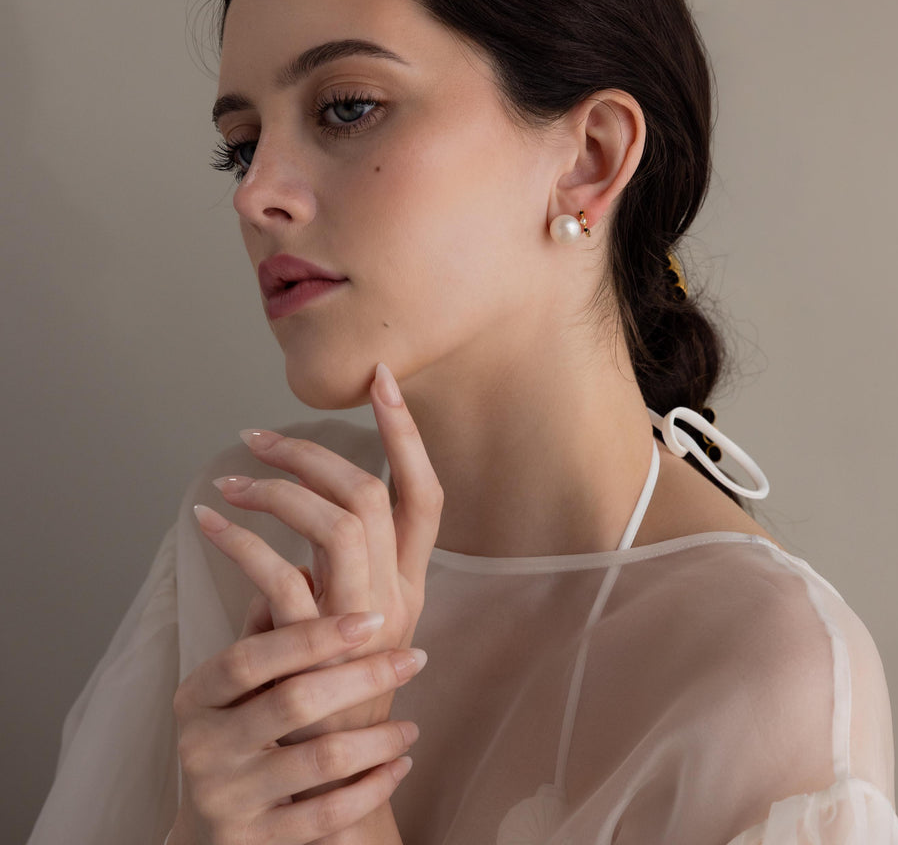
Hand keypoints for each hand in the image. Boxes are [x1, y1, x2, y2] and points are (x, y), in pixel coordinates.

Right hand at [169, 612, 423, 844]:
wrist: (212, 829)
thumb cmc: (241, 729)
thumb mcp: (240, 683)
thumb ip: (269, 628)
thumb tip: (310, 565)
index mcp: (198, 696)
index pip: (252, 657)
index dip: (312, 635)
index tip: (373, 618)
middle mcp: (203, 748)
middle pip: (293, 702)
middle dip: (364, 678)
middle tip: (414, 660)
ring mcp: (226, 799)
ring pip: (319, 761)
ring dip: (379, 739)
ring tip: (413, 727)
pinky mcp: (253, 843)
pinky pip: (326, 817)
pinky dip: (371, 789)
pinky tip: (400, 767)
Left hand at [209, 364, 442, 664]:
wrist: (333, 781)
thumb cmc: (329, 689)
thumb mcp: (345, 621)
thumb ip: (335, 568)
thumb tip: (297, 508)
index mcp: (409, 582)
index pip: (425, 493)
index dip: (406, 433)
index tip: (381, 379)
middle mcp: (397, 595)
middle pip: (372, 494)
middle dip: (314, 451)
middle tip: (258, 436)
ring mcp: (362, 622)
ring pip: (338, 518)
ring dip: (279, 486)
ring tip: (233, 479)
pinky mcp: (319, 646)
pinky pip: (284, 569)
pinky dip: (240, 535)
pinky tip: (208, 521)